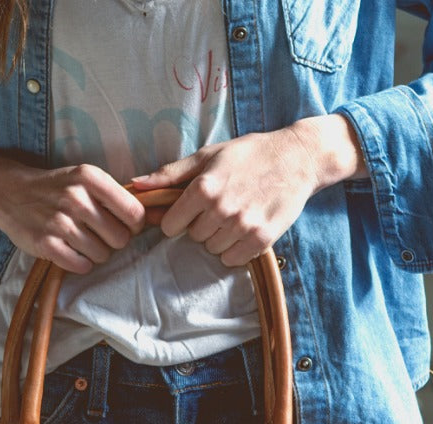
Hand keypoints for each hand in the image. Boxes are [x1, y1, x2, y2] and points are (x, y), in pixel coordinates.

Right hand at [0, 148, 145, 273]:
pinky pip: (81, 266)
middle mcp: (76, 198)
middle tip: (98, 235)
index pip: (134, 213)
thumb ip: (114, 196)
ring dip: (96, 254)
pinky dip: (80, 263)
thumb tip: (154, 217)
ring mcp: (60, 222)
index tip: (124, 225)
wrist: (10, 193)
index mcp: (90, 178)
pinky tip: (71, 251)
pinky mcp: (46, 244)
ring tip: (82, 242)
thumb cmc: (56, 188)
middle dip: (113, 242)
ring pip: (102, 255)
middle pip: (120, 239)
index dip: (134, 225)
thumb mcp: (84, 179)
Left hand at [130, 116, 367, 266]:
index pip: (171, 225)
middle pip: (193, 237)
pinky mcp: (261, 239)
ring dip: (220, 238)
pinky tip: (245, 230)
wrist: (296, 158)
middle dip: (202, 225)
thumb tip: (135, 184)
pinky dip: (236, 250)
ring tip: (235, 215)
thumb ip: (170, 173)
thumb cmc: (249, 154)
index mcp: (203, 188)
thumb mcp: (207, 156)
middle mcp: (221, 209)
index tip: (191, 210)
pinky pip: (233, 260)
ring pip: (212, 250)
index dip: (178, 218)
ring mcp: (242, 227)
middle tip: (220, 207)